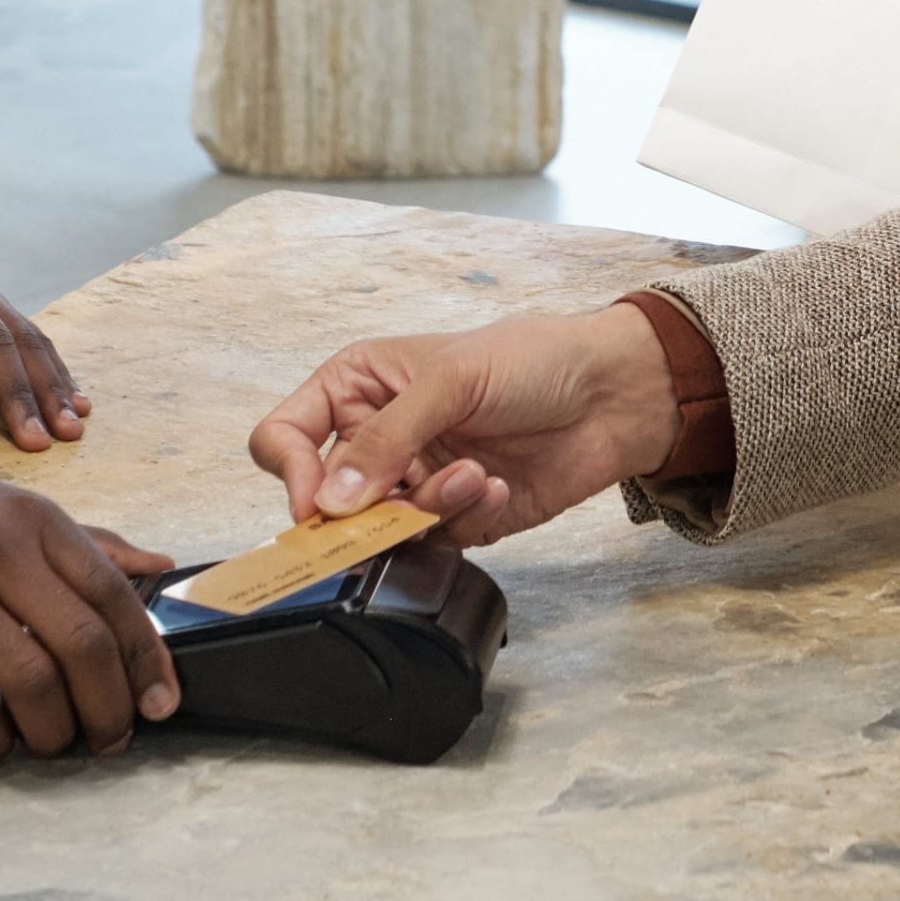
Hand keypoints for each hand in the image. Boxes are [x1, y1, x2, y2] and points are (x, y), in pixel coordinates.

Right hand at [0, 448, 179, 760]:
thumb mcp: (11, 508)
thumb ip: (87, 542)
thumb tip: (162, 565)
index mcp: (35, 520)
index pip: (114, 595)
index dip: (148, 657)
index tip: (163, 702)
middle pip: (83, 645)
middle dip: (112, 707)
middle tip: (114, 739)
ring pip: (33, 685)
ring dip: (56, 732)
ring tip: (56, 743)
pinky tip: (0, 744)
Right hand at [247, 307, 682, 549]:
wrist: (612, 394)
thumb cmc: (534, 359)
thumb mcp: (451, 380)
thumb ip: (386, 439)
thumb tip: (329, 499)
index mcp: (360, 385)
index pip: (287, 436)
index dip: (293, 474)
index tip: (319, 505)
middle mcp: (380, 436)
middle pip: (329, 500)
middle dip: (370, 507)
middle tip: (407, 502)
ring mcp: (417, 479)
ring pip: (383, 528)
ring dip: (430, 508)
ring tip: (476, 475)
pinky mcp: (456, 515)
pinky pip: (435, 541)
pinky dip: (465, 516)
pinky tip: (499, 485)